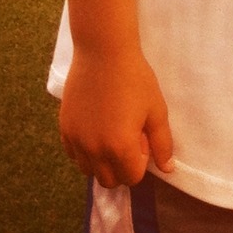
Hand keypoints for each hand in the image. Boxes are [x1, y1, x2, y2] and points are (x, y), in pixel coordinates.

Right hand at [59, 45, 174, 187]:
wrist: (103, 53)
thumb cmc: (135, 79)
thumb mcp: (156, 110)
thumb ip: (162, 144)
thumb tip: (167, 169)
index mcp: (120, 148)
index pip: (132, 178)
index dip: (141, 162)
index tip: (142, 139)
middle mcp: (94, 151)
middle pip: (108, 180)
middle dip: (121, 168)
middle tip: (128, 138)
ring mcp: (76, 141)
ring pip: (88, 170)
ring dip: (101, 162)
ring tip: (111, 133)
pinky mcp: (64, 130)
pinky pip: (74, 155)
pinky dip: (85, 151)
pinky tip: (95, 128)